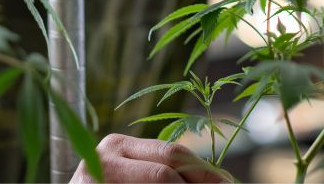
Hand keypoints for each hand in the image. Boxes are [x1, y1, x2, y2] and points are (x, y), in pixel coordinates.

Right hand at [70, 134, 230, 182]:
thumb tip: (219, 178)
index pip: (172, 153)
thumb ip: (165, 170)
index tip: (228, 183)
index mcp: (117, 145)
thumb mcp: (131, 173)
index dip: (204, 170)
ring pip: (161, 183)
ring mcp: (95, 178)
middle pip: (167, 169)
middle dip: (199, 181)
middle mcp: (105, 157)